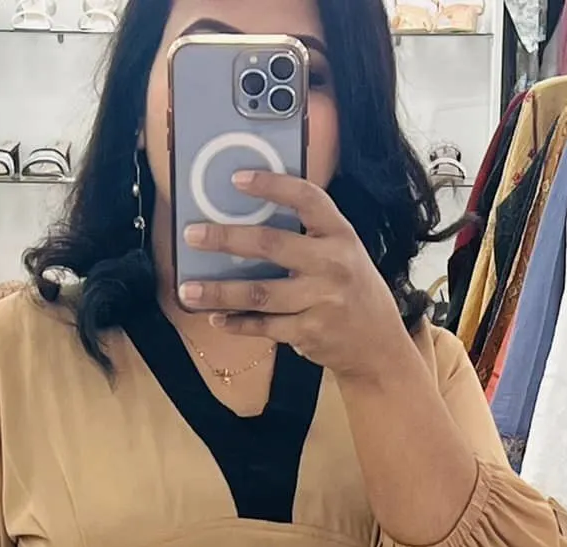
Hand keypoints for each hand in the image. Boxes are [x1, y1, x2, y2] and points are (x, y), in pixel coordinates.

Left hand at [180, 172, 412, 383]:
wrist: (378, 347)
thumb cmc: (353, 291)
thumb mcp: (344, 253)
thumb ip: (310, 236)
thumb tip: (251, 219)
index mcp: (341, 234)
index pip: (306, 199)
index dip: (271, 186)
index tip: (236, 179)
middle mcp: (333, 264)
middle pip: (271, 245)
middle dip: (226, 239)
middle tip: (192, 235)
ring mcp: (321, 300)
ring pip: (259, 293)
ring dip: (219, 292)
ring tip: (187, 289)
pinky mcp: (310, 333)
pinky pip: (264, 327)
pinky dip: (237, 323)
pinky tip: (216, 317)